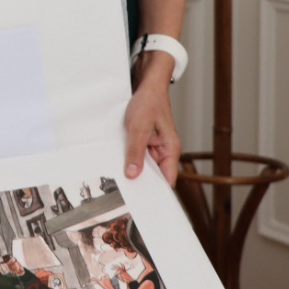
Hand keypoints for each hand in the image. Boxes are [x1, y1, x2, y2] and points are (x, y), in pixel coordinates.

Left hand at [123, 51, 179, 183]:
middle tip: (125, 193)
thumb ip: (135, 151)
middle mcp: (164, 151)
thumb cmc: (149, 103)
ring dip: (132, 169)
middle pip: (154, 176)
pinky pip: (136, 155)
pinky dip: (128, 159)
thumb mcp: (139, 128)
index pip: (167, 180)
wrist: (146, 85)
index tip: (143, 203)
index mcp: (170, 150)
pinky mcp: (144, 142)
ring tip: (119, 180)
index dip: (156, 193)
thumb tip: (132, 174)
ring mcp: (154, 147)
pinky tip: (117, 163)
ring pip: (143, 166)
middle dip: (141, 183)